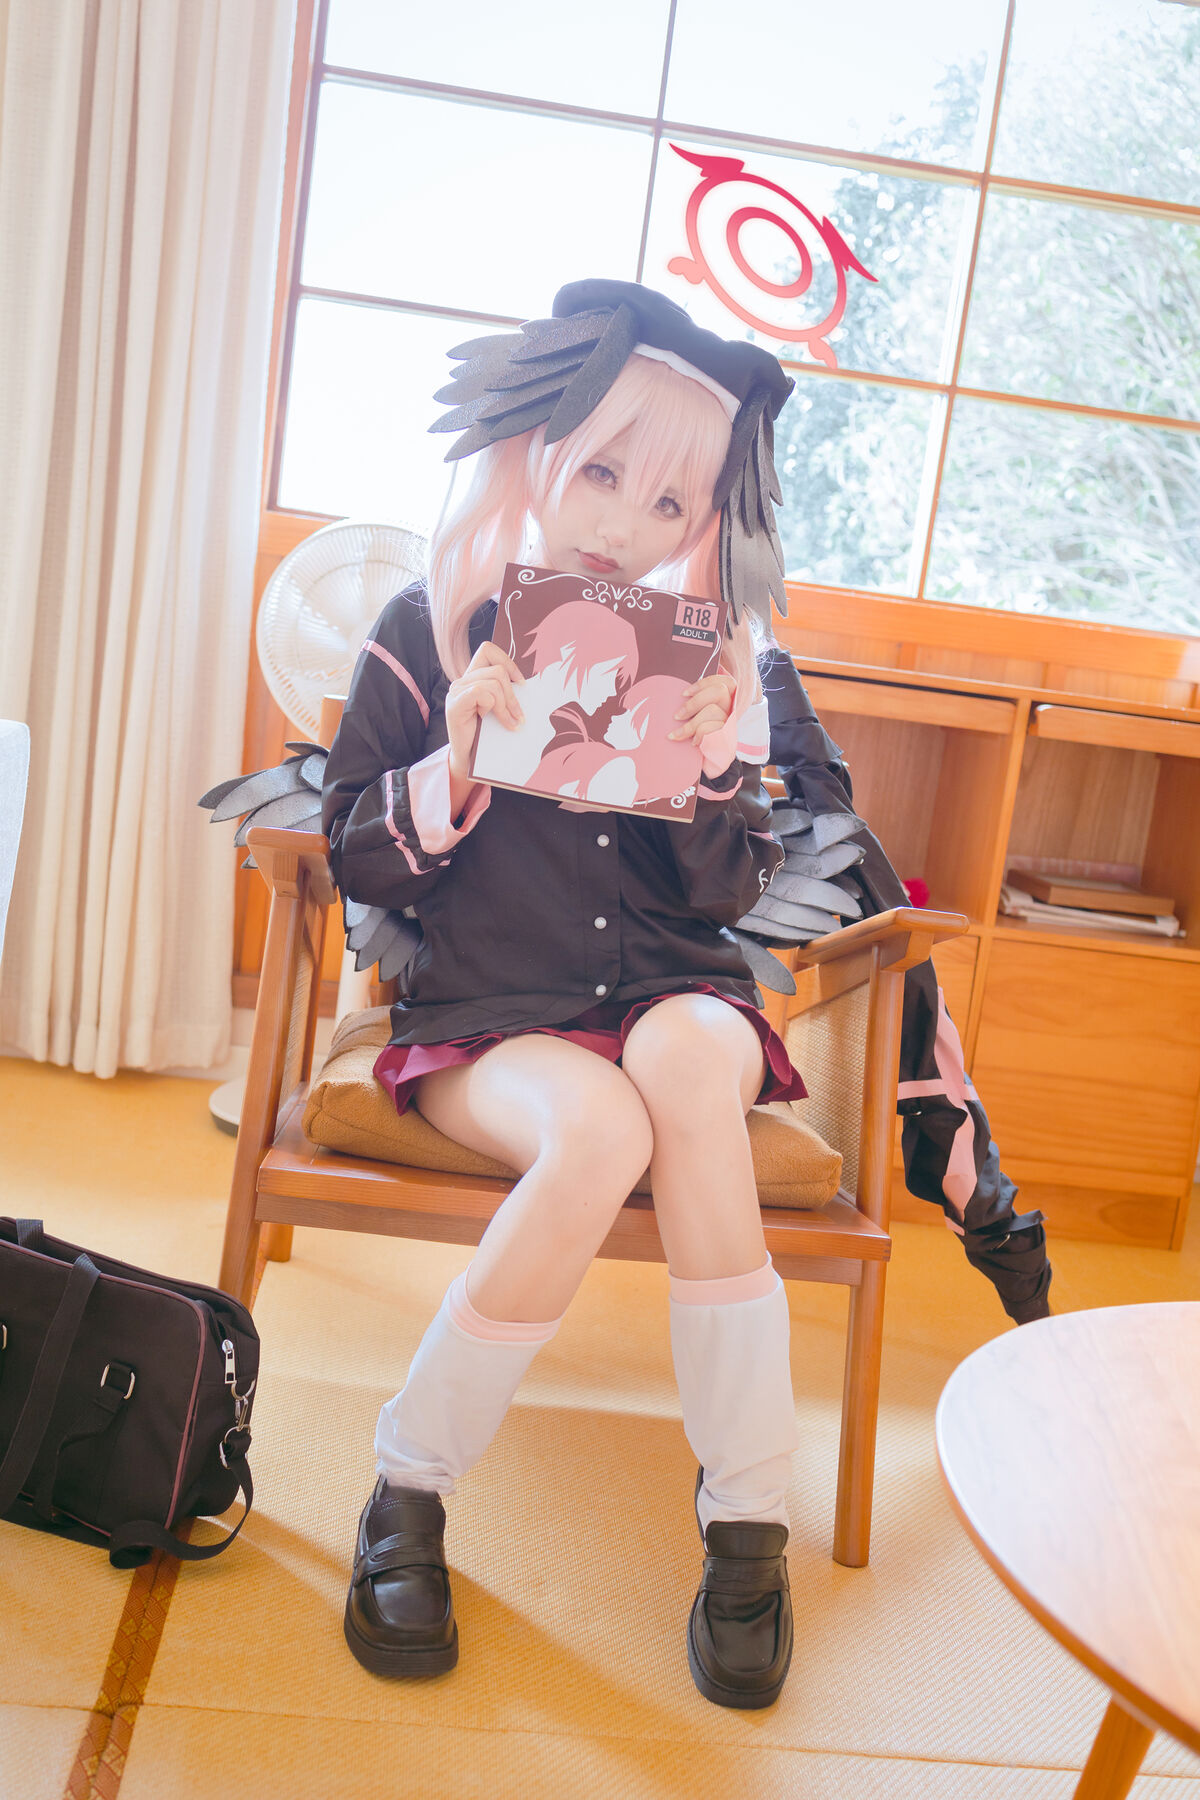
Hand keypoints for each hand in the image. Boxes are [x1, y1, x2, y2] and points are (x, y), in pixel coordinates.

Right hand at [445, 640, 524, 783]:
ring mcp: (456, 691)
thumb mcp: (499, 708)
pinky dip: (492, 708)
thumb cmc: (485, 734)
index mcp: (473, 677)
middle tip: (518, 715)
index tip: (520, 683)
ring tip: (508, 723)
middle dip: (513, 695)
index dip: (507, 661)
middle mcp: (462, 681)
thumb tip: (527, 685)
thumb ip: (505, 692)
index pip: (488, 649)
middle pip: (498, 670)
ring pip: (493, 683)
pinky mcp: (454, 704)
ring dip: (506, 706)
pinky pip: (480, 693)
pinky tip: (488, 720)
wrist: (468, 759)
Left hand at [668, 671, 736, 744]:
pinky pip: (709, 728)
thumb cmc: (698, 739)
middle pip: (720, 691)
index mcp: (725, 703)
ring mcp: (730, 725)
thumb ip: (695, 705)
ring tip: (679, 735)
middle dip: (695, 702)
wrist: (706, 765)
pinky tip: (693, 743)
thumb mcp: (696, 718)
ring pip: (712, 710)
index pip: (727, 682)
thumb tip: (681, 696)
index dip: (705, 683)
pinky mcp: (727, 739)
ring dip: (690, 724)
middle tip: (677, 716)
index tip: (684, 694)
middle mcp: (730, 712)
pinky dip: (697, 734)